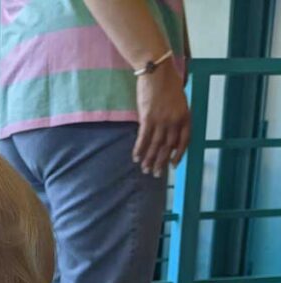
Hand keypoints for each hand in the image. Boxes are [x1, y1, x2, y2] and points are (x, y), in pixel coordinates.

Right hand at [133, 61, 190, 176]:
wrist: (157, 70)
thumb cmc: (168, 82)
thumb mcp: (180, 100)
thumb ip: (178, 117)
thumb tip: (171, 134)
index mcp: (185, 116)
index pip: (184, 141)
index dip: (178, 155)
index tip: (173, 165)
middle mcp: (174, 121)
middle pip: (168, 147)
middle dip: (161, 162)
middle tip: (155, 174)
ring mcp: (161, 120)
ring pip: (155, 145)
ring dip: (149, 159)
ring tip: (145, 169)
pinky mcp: (147, 118)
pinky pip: (143, 138)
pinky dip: (139, 149)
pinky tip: (135, 157)